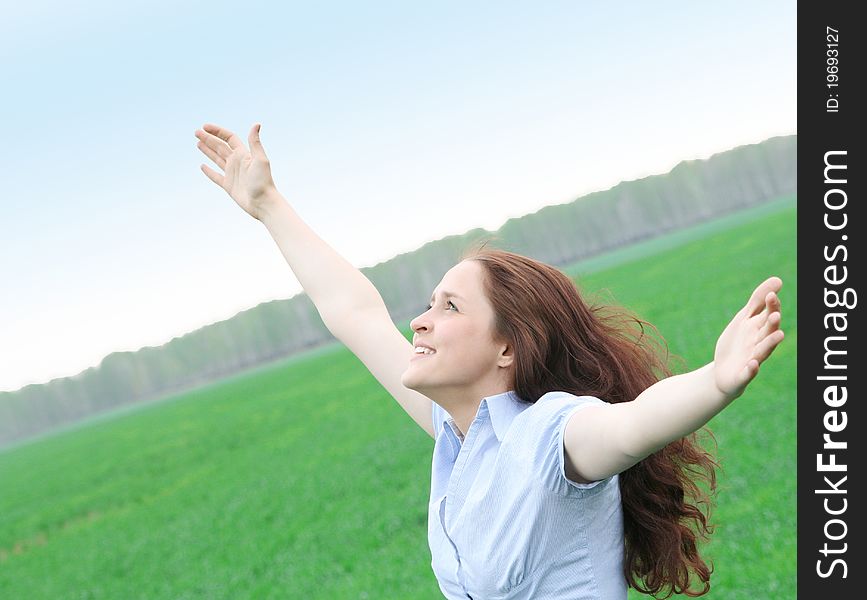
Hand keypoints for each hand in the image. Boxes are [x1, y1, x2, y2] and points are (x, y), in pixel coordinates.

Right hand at [195, 122, 277, 220]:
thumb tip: (256, 124)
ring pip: (217, 159)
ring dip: (207, 151)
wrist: (263, 203)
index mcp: (243, 155)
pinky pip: (216, 177)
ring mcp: (232, 174)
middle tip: (196, 132)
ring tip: (197, 143)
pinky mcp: (229, 186)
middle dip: (208, 139)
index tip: (205, 127)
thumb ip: (255, 142)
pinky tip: (202, 166)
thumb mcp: (260, 159)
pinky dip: (209, 171)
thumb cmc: (263, 182)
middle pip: (220, 147)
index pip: (229, 138)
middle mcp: (237, 162)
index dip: (217, 131)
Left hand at [712, 276, 785, 399]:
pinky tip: (753, 363)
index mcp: (759, 329)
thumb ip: (758, 301)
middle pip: (768, 332)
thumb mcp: (744, 319)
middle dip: (772, 323)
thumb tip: (777, 279)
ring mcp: (753, 359)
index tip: (771, 295)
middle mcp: (759, 343)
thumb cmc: (738, 342)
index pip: (768, 315)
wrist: (723, 372)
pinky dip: (752, 369)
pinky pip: (749, 372)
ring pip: (764, 351)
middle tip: (775, 314)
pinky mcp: (744, 375)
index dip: (770, 306)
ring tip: (778, 335)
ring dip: (770, 343)